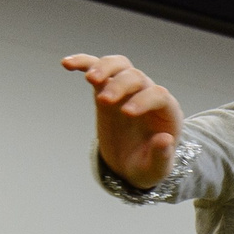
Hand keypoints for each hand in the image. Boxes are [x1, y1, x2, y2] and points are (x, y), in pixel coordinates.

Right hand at [61, 52, 183, 189]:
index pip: (158, 95)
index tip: (126, 114)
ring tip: (90, 78)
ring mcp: (127, 89)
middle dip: (120, 86)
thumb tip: (165, 140)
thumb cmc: (146, 165)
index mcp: (165, 111)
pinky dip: (83, 63)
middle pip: (136, 77)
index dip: (143, 100)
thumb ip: (161, 156)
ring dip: (104, 67)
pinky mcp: (107, 88)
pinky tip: (67, 64)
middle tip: (104, 101)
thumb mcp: (154, 169)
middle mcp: (147, 94)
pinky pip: (96, 68)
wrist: (131, 162)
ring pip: (119, 65)